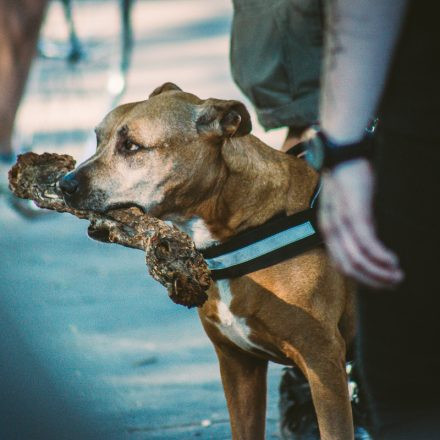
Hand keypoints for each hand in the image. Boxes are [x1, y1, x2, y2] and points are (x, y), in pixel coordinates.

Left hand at [318, 158, 403, 288]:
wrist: (342, 154)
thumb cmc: (349, 181)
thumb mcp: (350, 209)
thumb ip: (357, 228)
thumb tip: (372, 245)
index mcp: (328, 232)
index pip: (342, 266)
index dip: (363, 279)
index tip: (382, 283)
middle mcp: (331, 231)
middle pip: (349, 268)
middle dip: (373, 281)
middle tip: (394, 283)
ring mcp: (341, 223)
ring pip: (357, 260)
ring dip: (379, 272)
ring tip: (397, 275)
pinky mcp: (354, 213)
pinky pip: (365, 243)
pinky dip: (380, 256)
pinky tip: (393, 260)